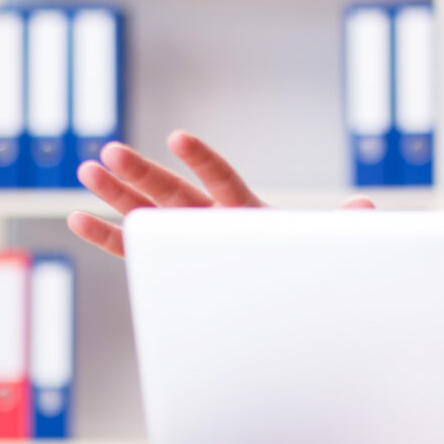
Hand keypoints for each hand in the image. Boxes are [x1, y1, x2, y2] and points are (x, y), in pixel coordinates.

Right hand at [66, 129, 373, 255]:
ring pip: (147, 214)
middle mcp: (213, 220)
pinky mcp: (172, 263)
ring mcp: (189, 239)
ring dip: (116, 194)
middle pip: (173, 192)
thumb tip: (366, 209)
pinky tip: (77, 217)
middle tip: (108, 149)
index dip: (202, 160)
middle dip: (142, 173)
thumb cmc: (311, 269)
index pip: (221, 180)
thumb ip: (345, 226)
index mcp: (248, 211)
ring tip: (86, 167)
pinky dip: (107, 236)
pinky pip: (134, 251)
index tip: (179, 138)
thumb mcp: (329, 247)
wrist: (297, 305)